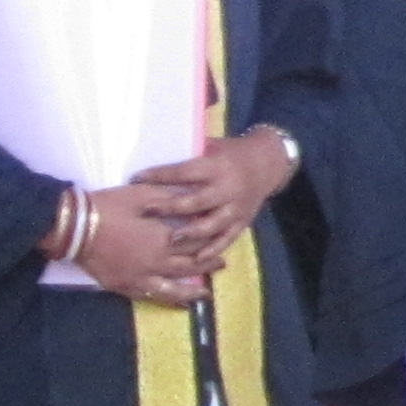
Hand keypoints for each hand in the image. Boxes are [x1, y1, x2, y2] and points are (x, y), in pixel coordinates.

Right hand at [69, 183, 215, 308]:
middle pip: (190, 266)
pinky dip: (169, 301)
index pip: (195, 241)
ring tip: (206, 294)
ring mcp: (140, 278)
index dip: (208, 239)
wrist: (73, 226)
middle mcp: (157, 263)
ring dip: (193, 291)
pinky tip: (180, 305)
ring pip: (175, 289)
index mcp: (163, 239)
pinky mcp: (124, 287)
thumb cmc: (107, 206)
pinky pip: (152, 297)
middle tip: (222, 264)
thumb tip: (193, 202)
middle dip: (207, 265)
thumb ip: (170, 199)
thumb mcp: (142, 194)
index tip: (219, 237)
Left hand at [131, 129, 295, 267]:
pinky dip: (213, 249)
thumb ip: (190, 156)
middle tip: (146, 210)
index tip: (136, 178)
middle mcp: (228, 188)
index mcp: (217, 166)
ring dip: (191, 233)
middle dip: (170, 207)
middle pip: (195, 201)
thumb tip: (154, 153)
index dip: (160, 175)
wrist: (269, 163)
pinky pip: (227, 239)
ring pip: (212, 224)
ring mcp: (236, 208)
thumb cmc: (231, 152)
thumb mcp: (213, 146)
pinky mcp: (243, 222)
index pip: (184, 172)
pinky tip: (197, 258)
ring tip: (171, 239)